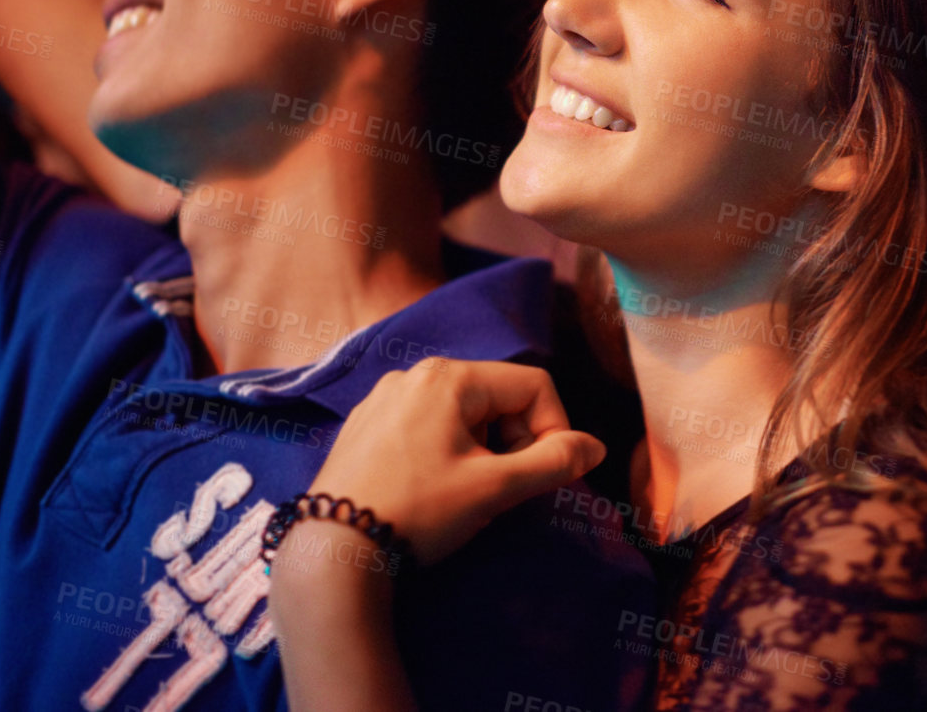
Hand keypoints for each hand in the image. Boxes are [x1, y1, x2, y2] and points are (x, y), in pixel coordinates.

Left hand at [305, 358, 604, 564]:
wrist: (331, 552)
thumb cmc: (419, 511)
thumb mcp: (495, 488)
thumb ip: (554, 462)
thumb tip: (595, 447)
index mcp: (449, 376)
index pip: (534, 385)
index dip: (554, 429)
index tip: (545, 475)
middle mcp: (414, 374)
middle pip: (497, 397)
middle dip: (515, 441)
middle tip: (505, 488)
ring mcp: (383, 398)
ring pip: (462, 413)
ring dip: (483, 449)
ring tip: (468, 493)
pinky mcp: (363, 426)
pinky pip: (426, 425)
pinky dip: (446, 451)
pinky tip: (432, 490)